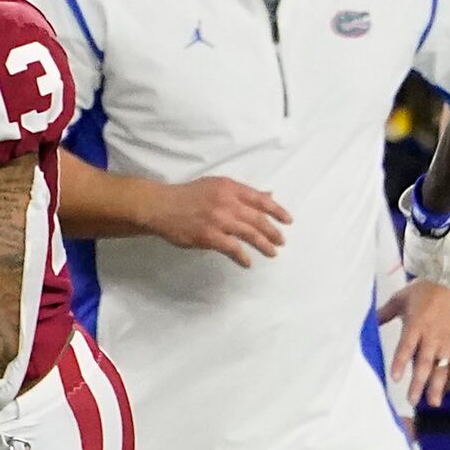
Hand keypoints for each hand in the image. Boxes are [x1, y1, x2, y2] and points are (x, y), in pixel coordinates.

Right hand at [146, 176, 290, 265]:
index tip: (288, 221)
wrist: (161, 206)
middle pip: (258, 218)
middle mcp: (227, 202)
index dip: (277, 211)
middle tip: (282, 241)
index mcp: (230, 187)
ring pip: (249, 233)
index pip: (260, 199)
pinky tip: (247, 263)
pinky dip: (242, 257)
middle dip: (273, 231)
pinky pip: (232, 248)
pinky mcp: (209, 236)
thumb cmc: (188, 196)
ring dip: (263, 245)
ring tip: (272, 253)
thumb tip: (269, 196)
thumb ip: (241, 193)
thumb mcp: (216, 186)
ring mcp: (218, 219)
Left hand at [381, 281, 449, 408]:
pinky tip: (448, 387)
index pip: (406, 347)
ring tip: (433, 402)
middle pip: (424, 364)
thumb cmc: (426, 287)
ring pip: (443, 368)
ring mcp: (449, 341)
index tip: (395, 378)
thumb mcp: (402, 298)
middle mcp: (432, 336)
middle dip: (418, 384)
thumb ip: (385, 313)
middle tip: (412, 401)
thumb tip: (368, 321)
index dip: (401, 362)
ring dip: (438, 386)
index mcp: (415, 324)